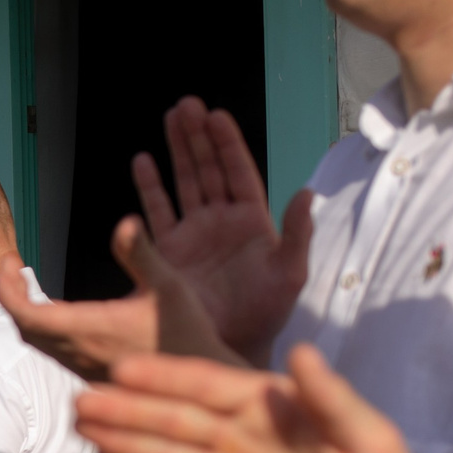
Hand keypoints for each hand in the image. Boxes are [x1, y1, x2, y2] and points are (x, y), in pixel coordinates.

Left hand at [0, 215, 242, 381]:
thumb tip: (126, 222)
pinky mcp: (89, 373)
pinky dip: (42, 325)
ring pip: (36, 341)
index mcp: (90, 328)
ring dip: (25, 311)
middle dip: (10, 294)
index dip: (6, 287)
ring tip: (28, 283)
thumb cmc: (186, 332)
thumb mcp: (168, 285)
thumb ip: (141, 254)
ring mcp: (81, 366)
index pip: (25, 313)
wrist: (198, 386)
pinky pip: (52, 349)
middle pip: (23, 327)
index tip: (10, 260)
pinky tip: (56, 308)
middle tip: (13, 267)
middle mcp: (78, 351)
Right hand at [75, 348, 441, 452]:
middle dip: (127, 408)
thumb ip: (333, 399)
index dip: (166, 376)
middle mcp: (243, 436)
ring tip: (81, 428)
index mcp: (274, 408)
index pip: (209, 384)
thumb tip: (303, 350)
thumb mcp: (370, 442)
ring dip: (123, 438)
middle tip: (80, 400)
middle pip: (175, 417)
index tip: (122, 369)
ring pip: (165, 452)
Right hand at [131, 98, 313, 363]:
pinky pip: (158, 211)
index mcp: (251, 221)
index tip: (216, 115)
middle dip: (197, 136)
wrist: (231, 347)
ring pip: (184, 182)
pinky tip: (143, 161)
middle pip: (208, 168)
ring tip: (169, 118)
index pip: (238, 172)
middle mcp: (221, 221)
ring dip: (176, 150)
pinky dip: (149, 187)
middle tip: (187, 105)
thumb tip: (308, 193)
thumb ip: (298, 234)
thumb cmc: (266, 315)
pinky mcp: (168, 251)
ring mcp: (193, 234)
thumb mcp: (290, 275)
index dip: (227, 143)